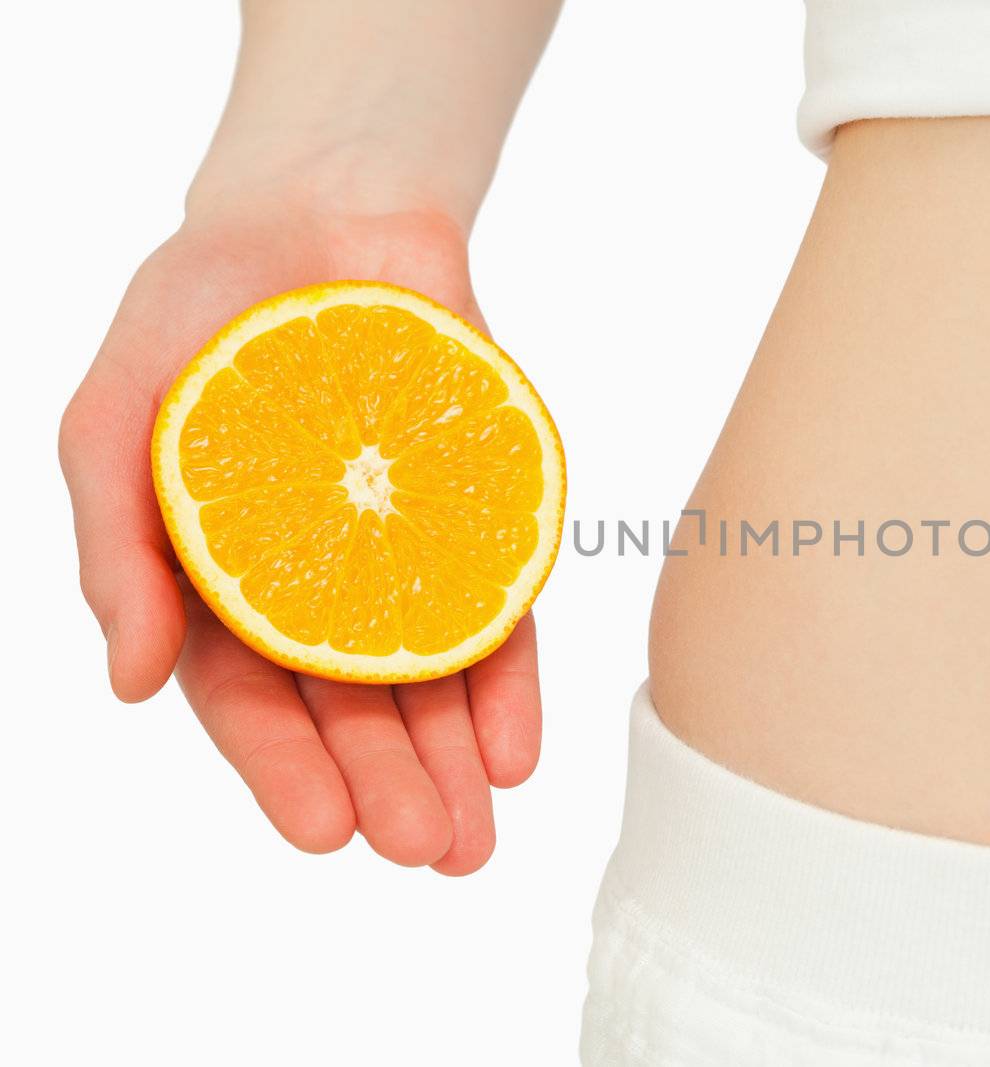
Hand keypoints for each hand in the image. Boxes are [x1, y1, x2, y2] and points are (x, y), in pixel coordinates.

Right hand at [59, 204, 540, 873]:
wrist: (316, 213)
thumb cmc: (196, 321)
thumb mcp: (114, 427)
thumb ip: (117, 553)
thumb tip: (128, 687)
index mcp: (228, 585)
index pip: (254, 700)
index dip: (287, 771)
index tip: (326, 833)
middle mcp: (324, 584)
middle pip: (358, 707)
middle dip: (393, 786)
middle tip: (432, 855)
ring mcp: (409, 550)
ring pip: (435, 674)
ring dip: (457, 760)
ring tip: (481, 832)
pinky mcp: (479, 508)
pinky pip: (501, 603)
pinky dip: (510, 677)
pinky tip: (519, 747)